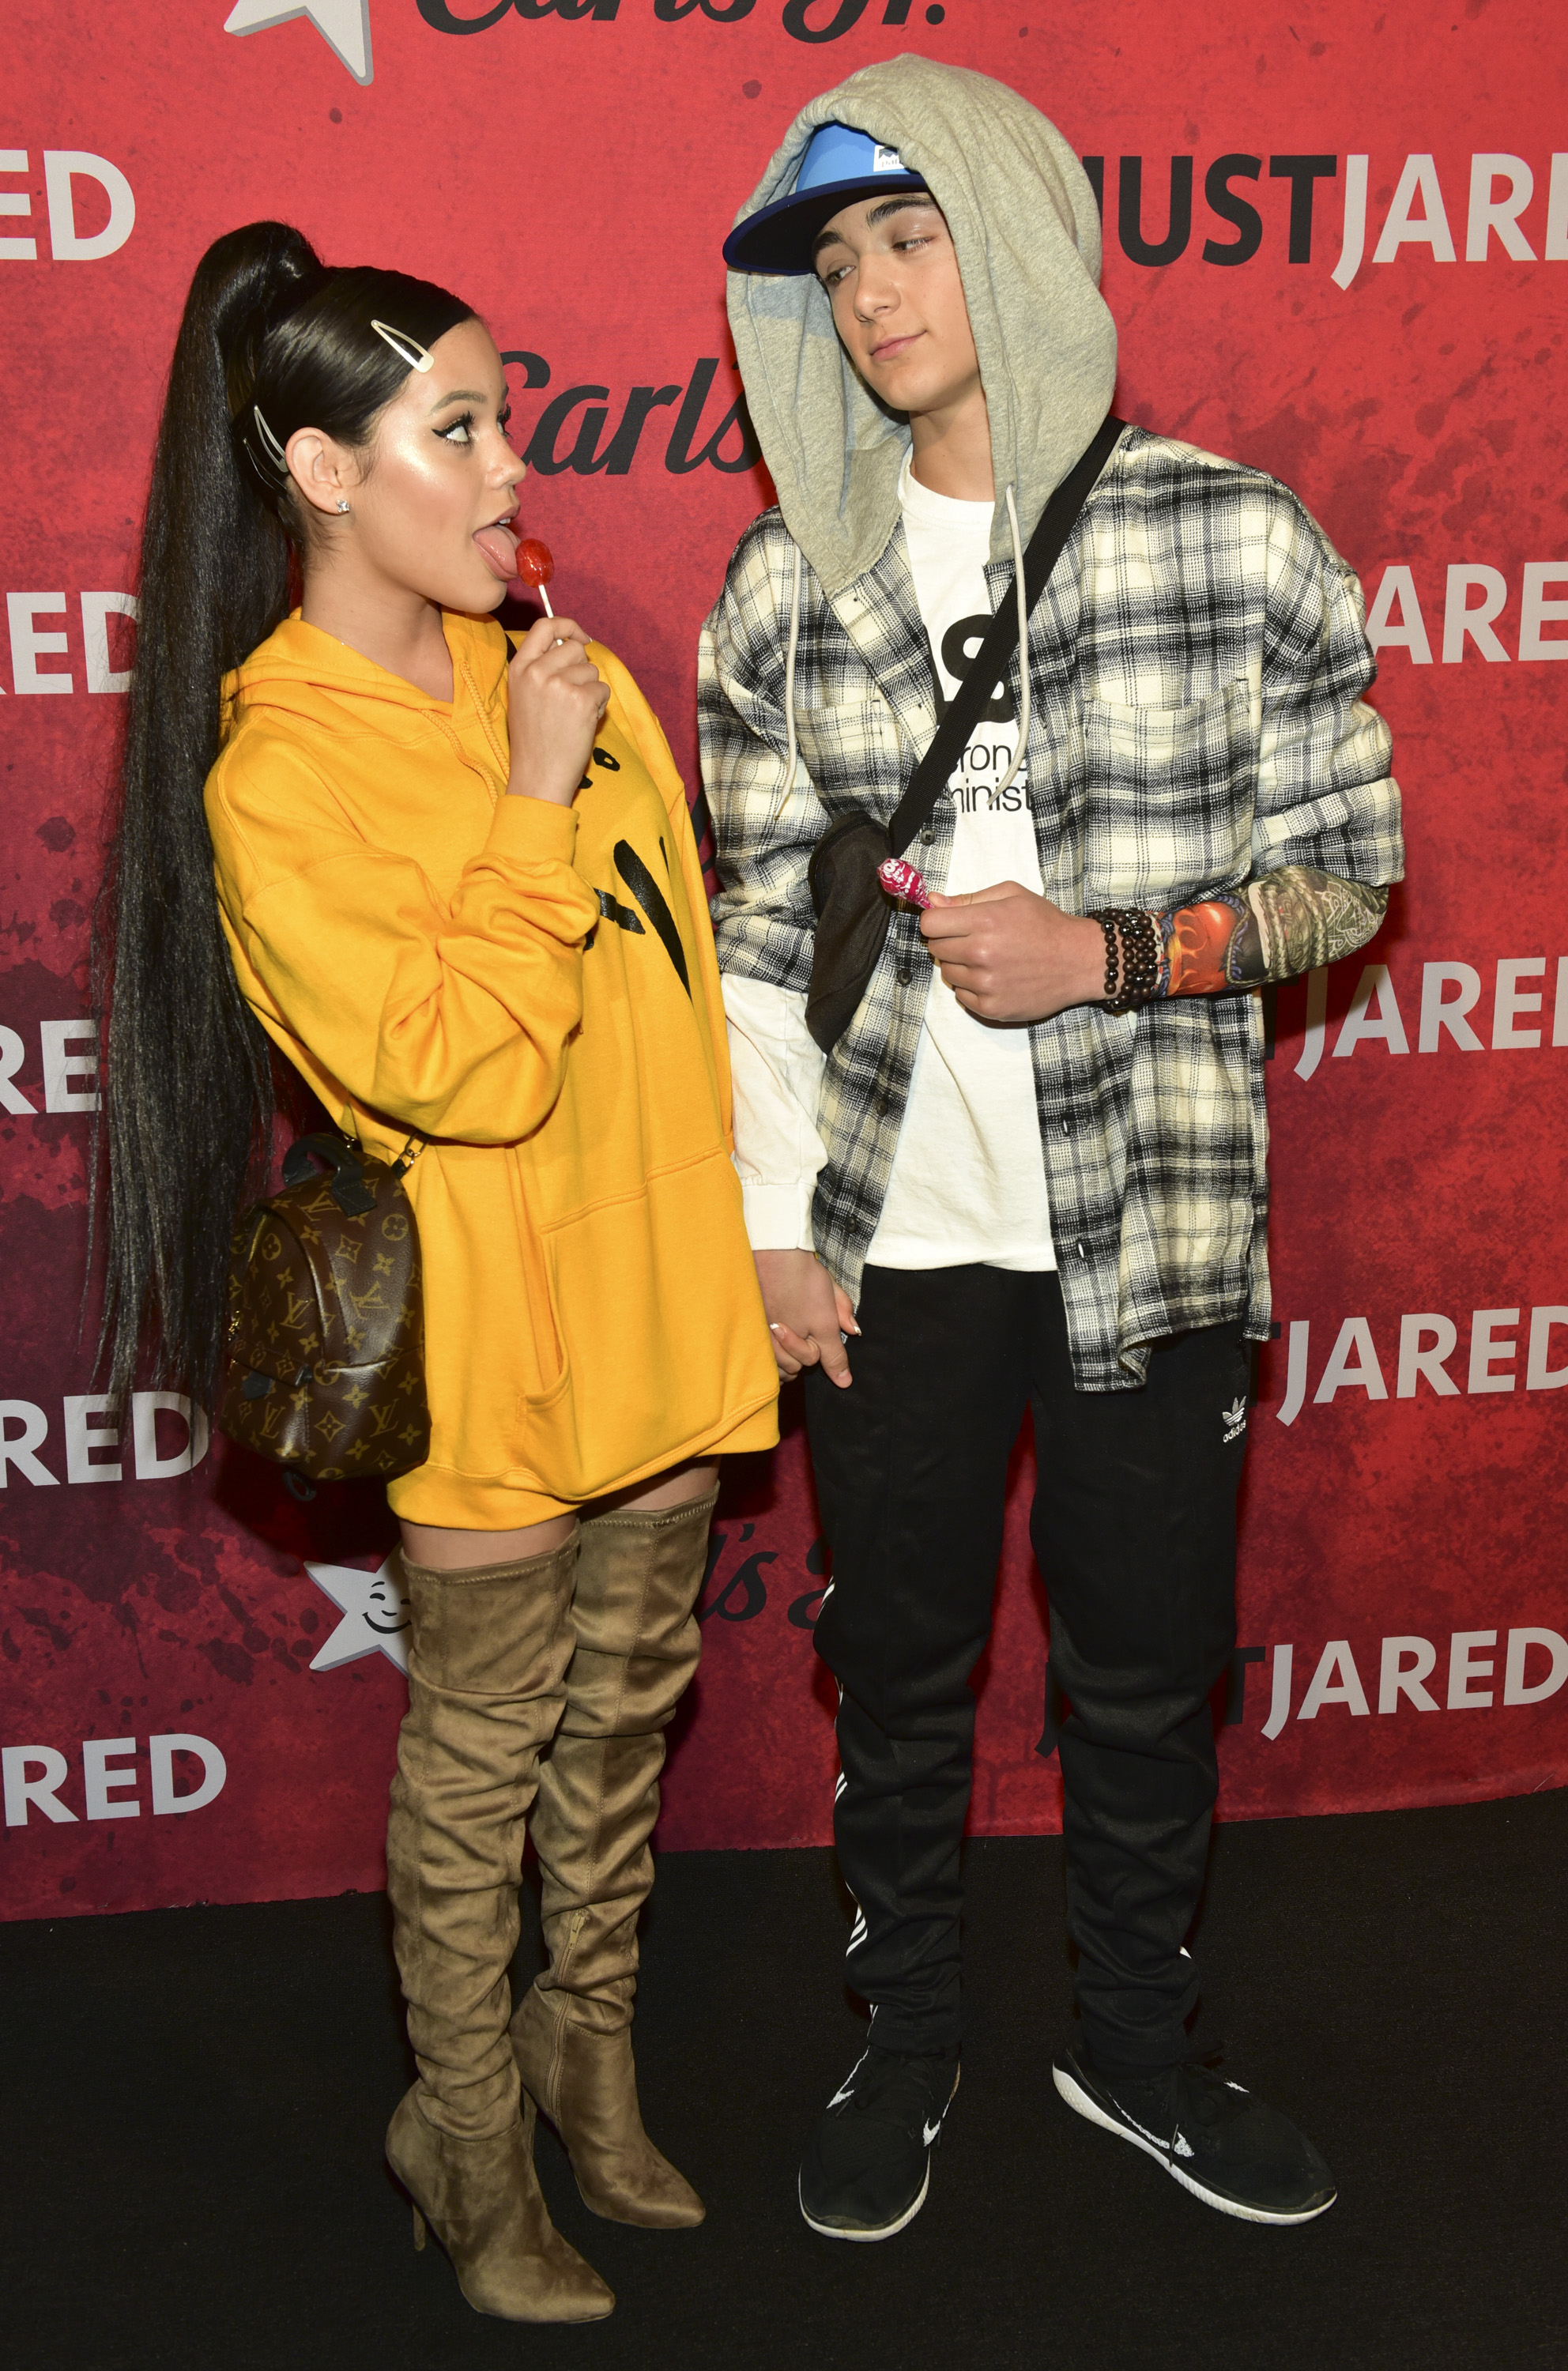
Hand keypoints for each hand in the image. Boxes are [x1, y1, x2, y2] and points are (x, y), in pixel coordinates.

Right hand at [504, 616, 608, 807]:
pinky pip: (602, 690)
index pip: (544, 626)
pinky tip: (582, 724)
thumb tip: (573, 643)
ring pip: (592, 671)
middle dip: (582, 669)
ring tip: (572, 716)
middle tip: (571, 696)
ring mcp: (559, 685)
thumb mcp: (524, 696)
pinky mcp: (581, 700)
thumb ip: (541, 668)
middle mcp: (537, 672)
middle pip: (575, 649)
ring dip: (590, 691)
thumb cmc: (534, 740)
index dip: (567, 626)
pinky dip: (598, 707)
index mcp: (519, 668)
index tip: (580, 637)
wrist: (538, 775)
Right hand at [753, 1249, 858, 1387]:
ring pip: (782, 1367)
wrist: (772, 1254)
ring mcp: (772, 1335)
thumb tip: (853, 1330)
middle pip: (802, 1364)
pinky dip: (771, 1362)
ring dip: (788, 1364)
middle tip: (807, 1344)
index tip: (843, 1378)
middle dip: (806, 1358)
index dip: (835, 1366)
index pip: (827, 1356)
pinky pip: (764, 1361)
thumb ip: (843, 1312)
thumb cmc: (802, 1271)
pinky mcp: (754, 1333)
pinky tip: (774, 1352)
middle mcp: (795, 1335)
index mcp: (818, 1325)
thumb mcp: (830, 1289)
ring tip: (789, 1351)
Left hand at [920, 880, 1105, 1023]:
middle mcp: (981, 953)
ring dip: (960, 966)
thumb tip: (932, 901)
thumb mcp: (1011, 896)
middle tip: (974, 939)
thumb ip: (968, 898)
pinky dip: (972, 987)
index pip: (930, 924)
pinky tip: (994, 977)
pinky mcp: (992, 1007)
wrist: (1080, 960)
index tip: (946, 923)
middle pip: (936, 949)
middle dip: (949, 941)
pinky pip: (961, 996)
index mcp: (984, 921)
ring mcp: (986, 984)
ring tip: (987, 959)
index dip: (936, 921)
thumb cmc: (1046, 924)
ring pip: (947, 974)